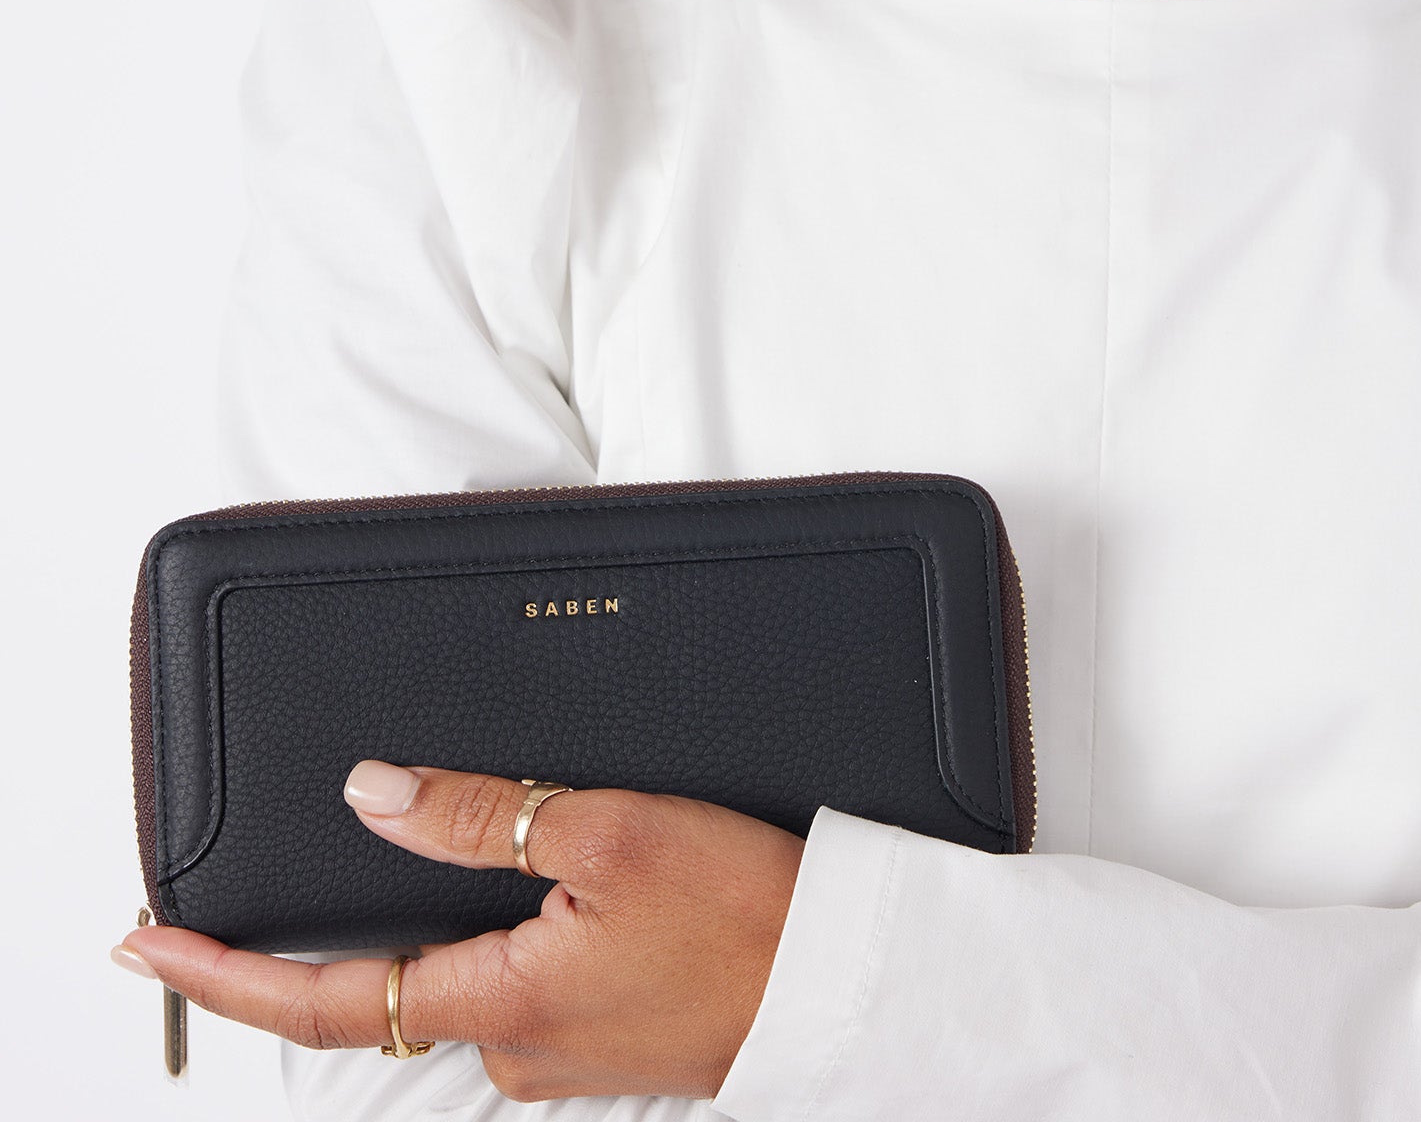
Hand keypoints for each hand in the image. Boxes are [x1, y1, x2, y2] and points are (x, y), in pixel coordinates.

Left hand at [113, 763, 804, 1100]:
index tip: (154, 942)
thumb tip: (373, 793)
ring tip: (398, 858)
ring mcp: (564, 1048)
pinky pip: (512, 981)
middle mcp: (522, 1045)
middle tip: (245, 897)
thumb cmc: (749, 911)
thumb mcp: (608, 835)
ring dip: (414, 932)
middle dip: (314, 952)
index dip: (228, 977)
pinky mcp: (603, 1033)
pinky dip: (483, 934)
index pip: (329, 1003)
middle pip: (386, 993)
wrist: (846, 977)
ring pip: (455, 979)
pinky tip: (514, 888)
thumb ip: (480, 816)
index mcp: (508, 1003)